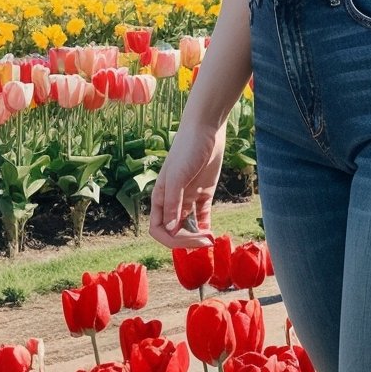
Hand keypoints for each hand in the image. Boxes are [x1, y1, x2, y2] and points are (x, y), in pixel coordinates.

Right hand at [148, 117, 226, 249]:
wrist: (205, 130)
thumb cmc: (187, 150)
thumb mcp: (177, 177)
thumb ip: (172, 203)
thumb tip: (169, 229)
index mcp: (160, 197)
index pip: (158, 229)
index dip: (170, 239)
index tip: (189, 239)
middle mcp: (173, 200)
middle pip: (174, 230)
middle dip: (187, 240)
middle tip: (206, 241)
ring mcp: (188, 197)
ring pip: (188, 226)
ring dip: (196, 236)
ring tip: (210, 239)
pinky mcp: (203, 192)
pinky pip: (201, 215)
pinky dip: (205, 226)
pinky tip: (212, 232)